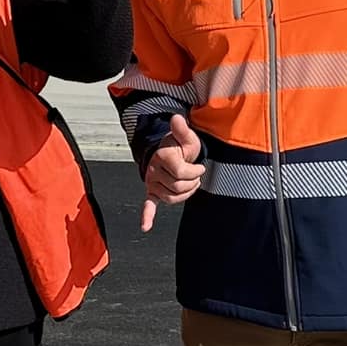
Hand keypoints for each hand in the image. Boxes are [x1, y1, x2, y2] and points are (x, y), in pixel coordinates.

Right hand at [141, 114, 203, 230]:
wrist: (169, 152)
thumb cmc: (180, 146)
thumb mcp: (186, 137)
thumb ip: (182, 129)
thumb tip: (177, 118)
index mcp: (163, 156)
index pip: (181, 172)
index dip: (195, 171)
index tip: (200, 167)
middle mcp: (153, 169)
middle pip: (177, 186)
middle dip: (191, 182)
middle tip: (195, 175)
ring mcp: (152, 181)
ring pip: (171, 197)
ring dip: (184, 193)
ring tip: (189, 184)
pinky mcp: (152, 191)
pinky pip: (148, 204)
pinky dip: (147, 216)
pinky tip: (145, 226)